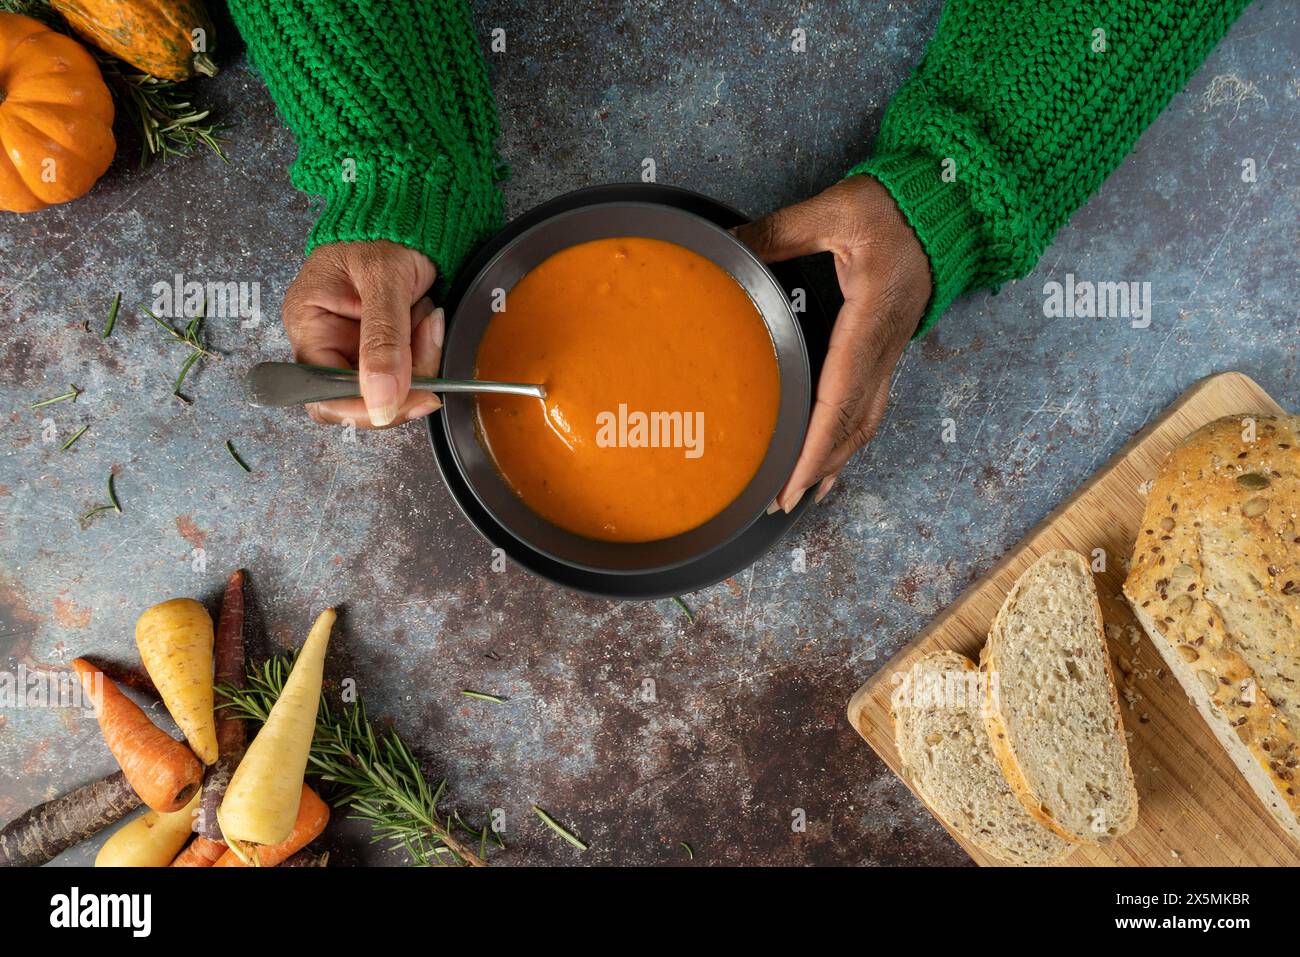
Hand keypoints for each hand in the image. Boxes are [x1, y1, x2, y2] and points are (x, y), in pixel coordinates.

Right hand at [281, 240, 443, 427]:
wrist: (412, 210)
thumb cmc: (386, 230)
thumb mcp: (384, 280)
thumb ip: (382, 343)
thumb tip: (380, 403)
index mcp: (308, 323)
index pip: (322, 393)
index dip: (363, 407)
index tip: (406, 399)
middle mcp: (325, 340)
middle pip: (357, 398)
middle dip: (399, 382)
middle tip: (428, 342)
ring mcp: (355, 345)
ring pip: (389, 387)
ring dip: (418, 361)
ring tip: (426, 315)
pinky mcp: (384, 345)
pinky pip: (406, 370)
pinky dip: (424, 352)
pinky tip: (427, 320)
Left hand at [736, 175, 930, 510]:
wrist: (947, 205)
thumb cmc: (895, 207)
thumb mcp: (835, 209)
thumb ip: (781, 230)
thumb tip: (729, 247)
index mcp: (870, 320)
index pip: (840, 397)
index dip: (816, 446)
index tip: (792, 480)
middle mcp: (884, 346)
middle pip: (852, 424)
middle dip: (818, 468)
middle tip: (780, 501)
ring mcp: (890, 351)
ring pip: (865, 421)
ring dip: (835, 461)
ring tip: (802, 494)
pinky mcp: (888, 349)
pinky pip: (871, 405)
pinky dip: (850, 439)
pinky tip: (834, 457)